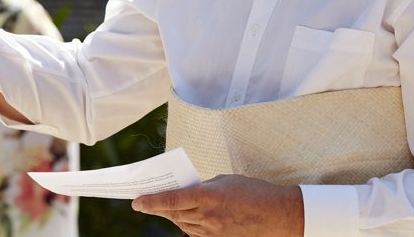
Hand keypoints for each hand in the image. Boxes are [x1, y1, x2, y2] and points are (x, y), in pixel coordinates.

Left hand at [132, 174, 303, 236]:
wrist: (278, 216)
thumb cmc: (253, 192)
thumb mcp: (225, 181)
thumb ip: (203, 187)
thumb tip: (188, 192)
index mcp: (208, 197)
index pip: (171, 200)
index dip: (150, 201)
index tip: (136, 201)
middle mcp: (207, 217)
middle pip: (172, 213)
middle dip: (157, 207)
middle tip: (144, 201)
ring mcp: (212, 232)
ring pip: (182, 224)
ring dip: (171, 215)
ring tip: (162, 207)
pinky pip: (195, 232)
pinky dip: (187, 223)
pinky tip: (186, 216)